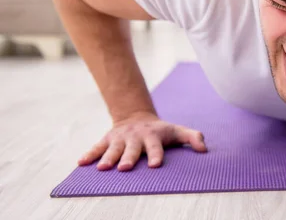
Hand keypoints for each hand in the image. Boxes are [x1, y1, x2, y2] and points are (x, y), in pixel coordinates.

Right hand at [78, 112, 206, 170]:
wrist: (136, 117)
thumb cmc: (161, 131)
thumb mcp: (178, 131)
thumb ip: (192, 137)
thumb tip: (204, 149)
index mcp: (153, 136)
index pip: (156, 147)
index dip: (156, 155)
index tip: (155, 165)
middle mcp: (135, 137)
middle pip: (132, 149)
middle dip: (129, 158)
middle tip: (126, 168)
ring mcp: (120, 138)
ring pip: (113, 148)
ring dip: (107, 157)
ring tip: (103, 168)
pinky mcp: (107, 139)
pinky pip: (97, 147)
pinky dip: (89, 154)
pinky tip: (81, 163)